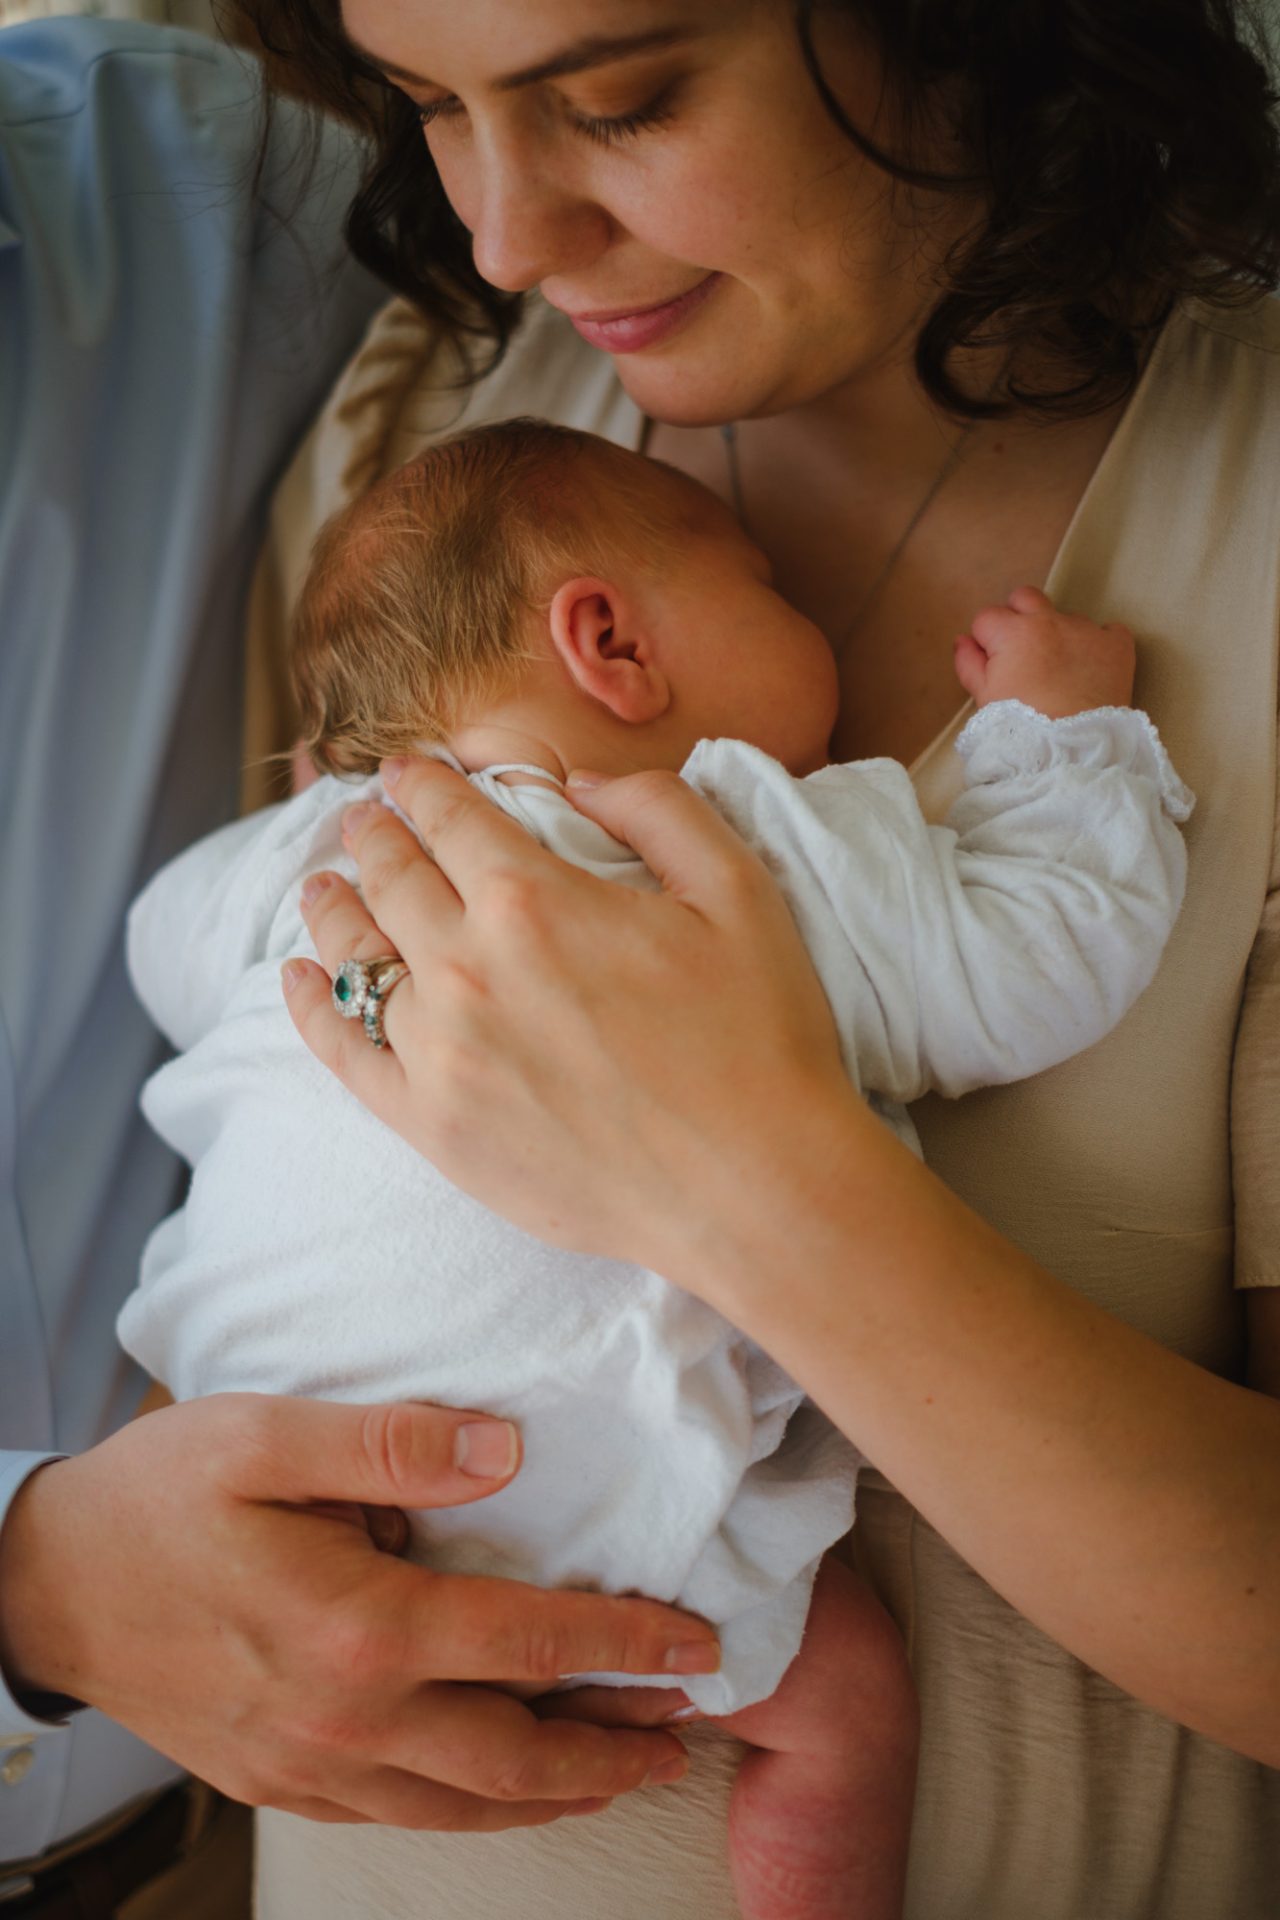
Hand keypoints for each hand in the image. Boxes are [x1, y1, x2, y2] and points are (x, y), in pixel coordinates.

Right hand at [0, 1395, 714, 1827]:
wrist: (49, 1586)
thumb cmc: (160, 1496)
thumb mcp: (266, 1434)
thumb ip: (394, 1443)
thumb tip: (506, 1452)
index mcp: (359, 1627)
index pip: (531, 1644)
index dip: (630, 1645)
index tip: (700, 1645)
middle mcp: (348, 1716)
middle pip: (517, 1757)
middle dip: (616, 1747)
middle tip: (687, 1731)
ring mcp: (313, 1764)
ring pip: (466, 1806)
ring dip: (558, 1792)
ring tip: (622, 1769)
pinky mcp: (283, 1781)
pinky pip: (403, 1815)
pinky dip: (475, 1809)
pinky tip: (501, 1788)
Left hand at [282, 760, 856, 1281]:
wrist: (753, 1190)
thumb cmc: (760, 1037)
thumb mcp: (737, 889)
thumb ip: (656, 807)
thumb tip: (578, 785)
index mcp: (534, 899)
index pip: (449, 817)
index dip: (422, 783)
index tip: (408, 771)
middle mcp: (467, 967)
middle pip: (391, 878)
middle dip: (372, 835)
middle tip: (362, 818)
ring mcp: (439, 1052)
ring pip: (354, 959)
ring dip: (332, 908)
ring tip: (320, 885)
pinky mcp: (432, 1127)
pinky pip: (343, 1054)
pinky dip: (308, 1009)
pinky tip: (295, 980)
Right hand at [953, 584, 1135, 716]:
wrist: (1071, 749)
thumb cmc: (1022, 728)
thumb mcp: (985, 698)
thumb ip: (970, 664)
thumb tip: (963, 641)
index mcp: (1012, 633)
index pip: (988, 618)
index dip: (987, 640)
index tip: (993, 662)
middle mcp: (1049, 621)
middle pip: (1025, 597)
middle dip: (1019, 617)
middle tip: (1022, 652)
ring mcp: (1085, 630)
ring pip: (1066, 617)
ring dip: (1059, 635)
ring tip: (1061, 672)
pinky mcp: (1116, 645)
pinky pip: (1108, 630)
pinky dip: (1099, 645)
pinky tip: (1092, 668)